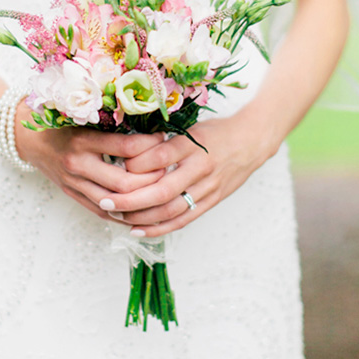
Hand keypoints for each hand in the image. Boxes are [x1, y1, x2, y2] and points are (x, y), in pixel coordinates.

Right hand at [15, 101, 165, 220]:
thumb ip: (113, 122)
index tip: (166, 138)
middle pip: (124, 182)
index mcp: (83, 140)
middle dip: (152, 179)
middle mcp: (78, 164)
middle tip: (170, 169)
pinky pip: (104, 212)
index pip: (127, 147)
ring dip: (142, 200)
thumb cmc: (61, 122)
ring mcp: (75, 184)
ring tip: (162, 191)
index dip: (152, 145)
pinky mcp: (74, 196)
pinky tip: (144, 210)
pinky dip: (126, 213)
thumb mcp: (84, 115)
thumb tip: (152, 126)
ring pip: (115, 202)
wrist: (29, 139)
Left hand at [95, 114, 279, 237]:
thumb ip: (164, 140)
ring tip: (117, 216)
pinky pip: (183, 219)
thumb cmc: (216, 131)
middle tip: (106, 200)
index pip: (159, 157)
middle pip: (162, 190)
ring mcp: (208, 187)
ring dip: (141, 217)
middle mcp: (201, 167)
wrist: (253, 141)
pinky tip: (139, 230)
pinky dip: (160, 228)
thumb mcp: (190, 128)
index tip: (114, 166)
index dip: (134, 165)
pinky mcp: (212, 201)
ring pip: (171, 210)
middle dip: (130, 199)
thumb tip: (127, 153)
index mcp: (193, 144)